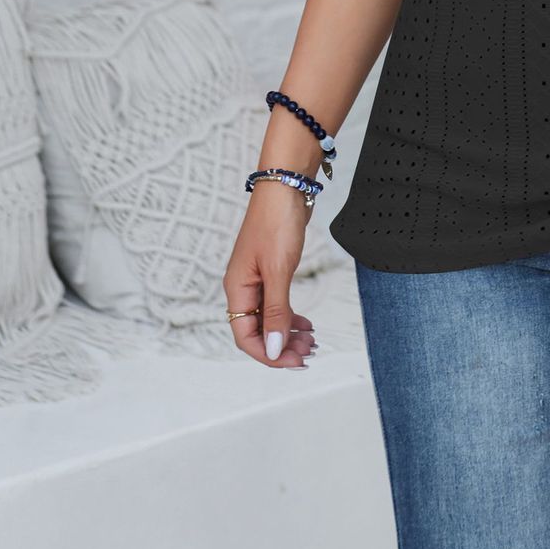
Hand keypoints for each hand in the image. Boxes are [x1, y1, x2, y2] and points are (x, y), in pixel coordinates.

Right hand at [223, 180, 318, 368]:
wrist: (286, 185)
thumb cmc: (277, 223)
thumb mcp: (278, 271)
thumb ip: (276, 312)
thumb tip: (275, 349)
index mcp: (237, 289)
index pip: (246, 337)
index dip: (269, 355)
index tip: (295, 362)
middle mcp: (243, 288)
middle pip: (257, 331)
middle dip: (282, 347)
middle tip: (310, 353)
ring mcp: (257, 279)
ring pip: (269, 319)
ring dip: (288, 334)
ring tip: (312, 342)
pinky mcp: (271, 271)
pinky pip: (277, 305)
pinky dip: (291, 317)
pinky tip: (306, 323)